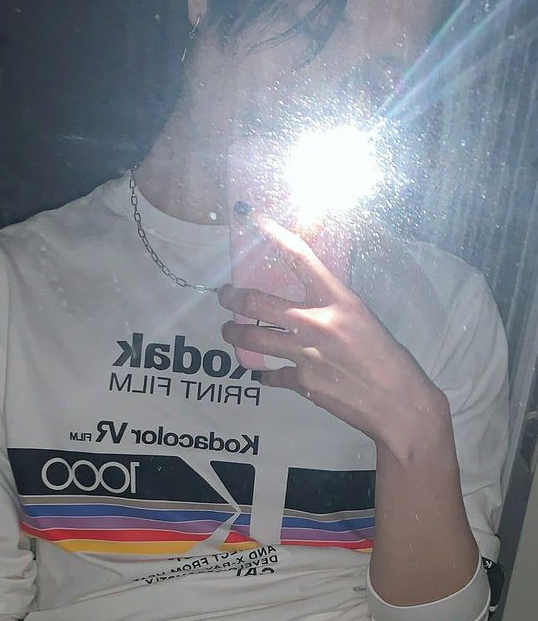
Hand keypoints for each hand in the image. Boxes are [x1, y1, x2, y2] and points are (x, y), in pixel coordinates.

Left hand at [218, 216, 443, 447]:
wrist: (397, 403)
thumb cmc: (388, 359)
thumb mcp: (362, 319)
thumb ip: (332, 308)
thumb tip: (306, 304)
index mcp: (338, 300)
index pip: (299, 257)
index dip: (273, 234)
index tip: (253, 217)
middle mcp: (316, 322)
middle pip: (258, 303)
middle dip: (233, 298)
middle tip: (224, 296)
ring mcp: (305, 354)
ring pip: (254, 339)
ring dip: (235, 335)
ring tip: (228, 332)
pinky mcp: (302, 383)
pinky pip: (273, 374)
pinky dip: (267, 374)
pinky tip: (265, 374)